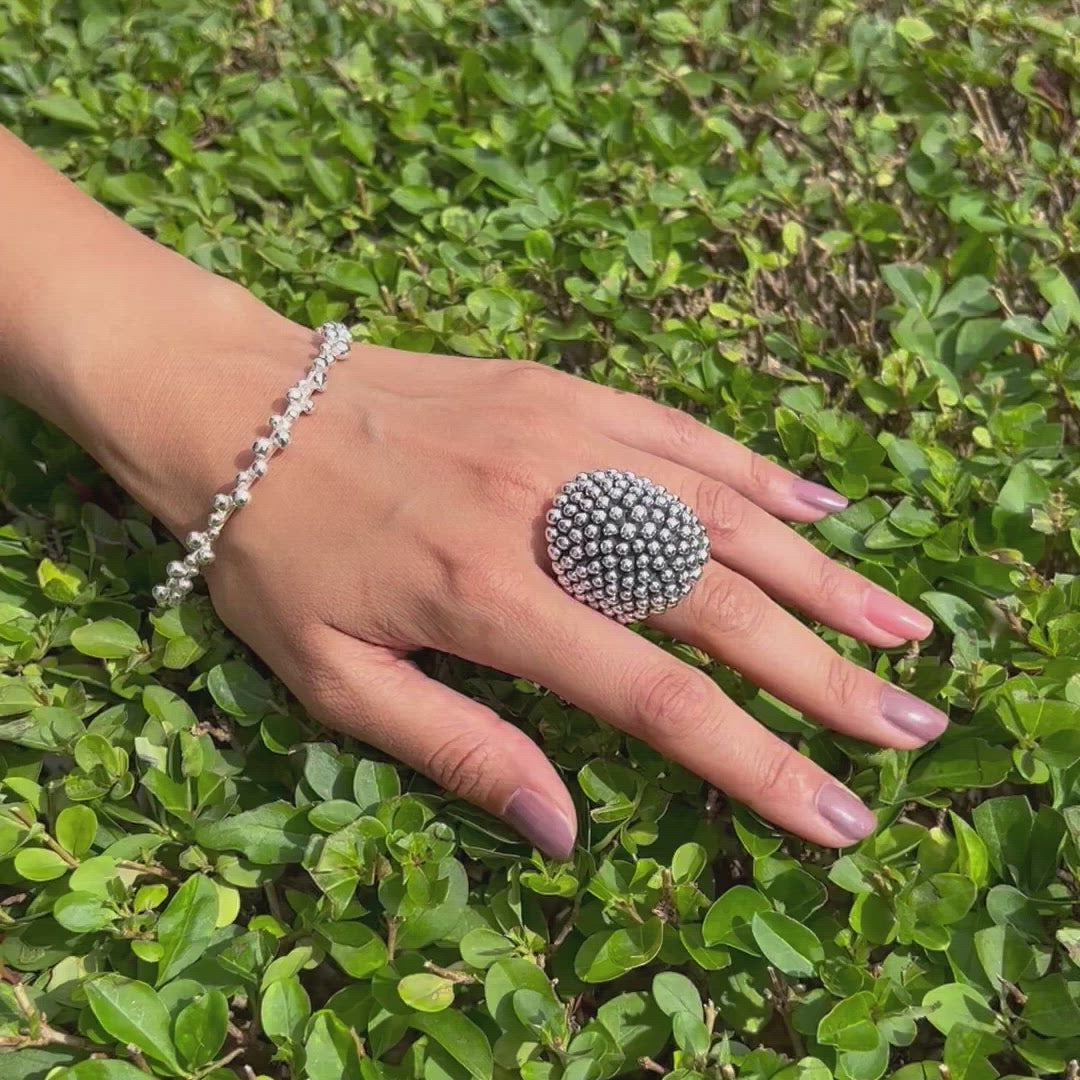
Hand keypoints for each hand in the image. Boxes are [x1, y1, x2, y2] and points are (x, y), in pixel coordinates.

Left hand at [118, 301, 941, 860]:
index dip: (754, 761)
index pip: (653, 698)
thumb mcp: (334, 680)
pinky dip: (757, 475)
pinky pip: (681, 434)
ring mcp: (562, 438)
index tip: (834, 813)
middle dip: (822, 675)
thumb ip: (459, 750)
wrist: (237, 407)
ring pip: (720, 515)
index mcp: (487, 598)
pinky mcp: (561, 391)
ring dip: (819, 577)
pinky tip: (818, 512)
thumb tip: (563, 834)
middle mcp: (544, 513)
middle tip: (910, 723)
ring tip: (900, 626)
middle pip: (713, 606)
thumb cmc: (276, 555)